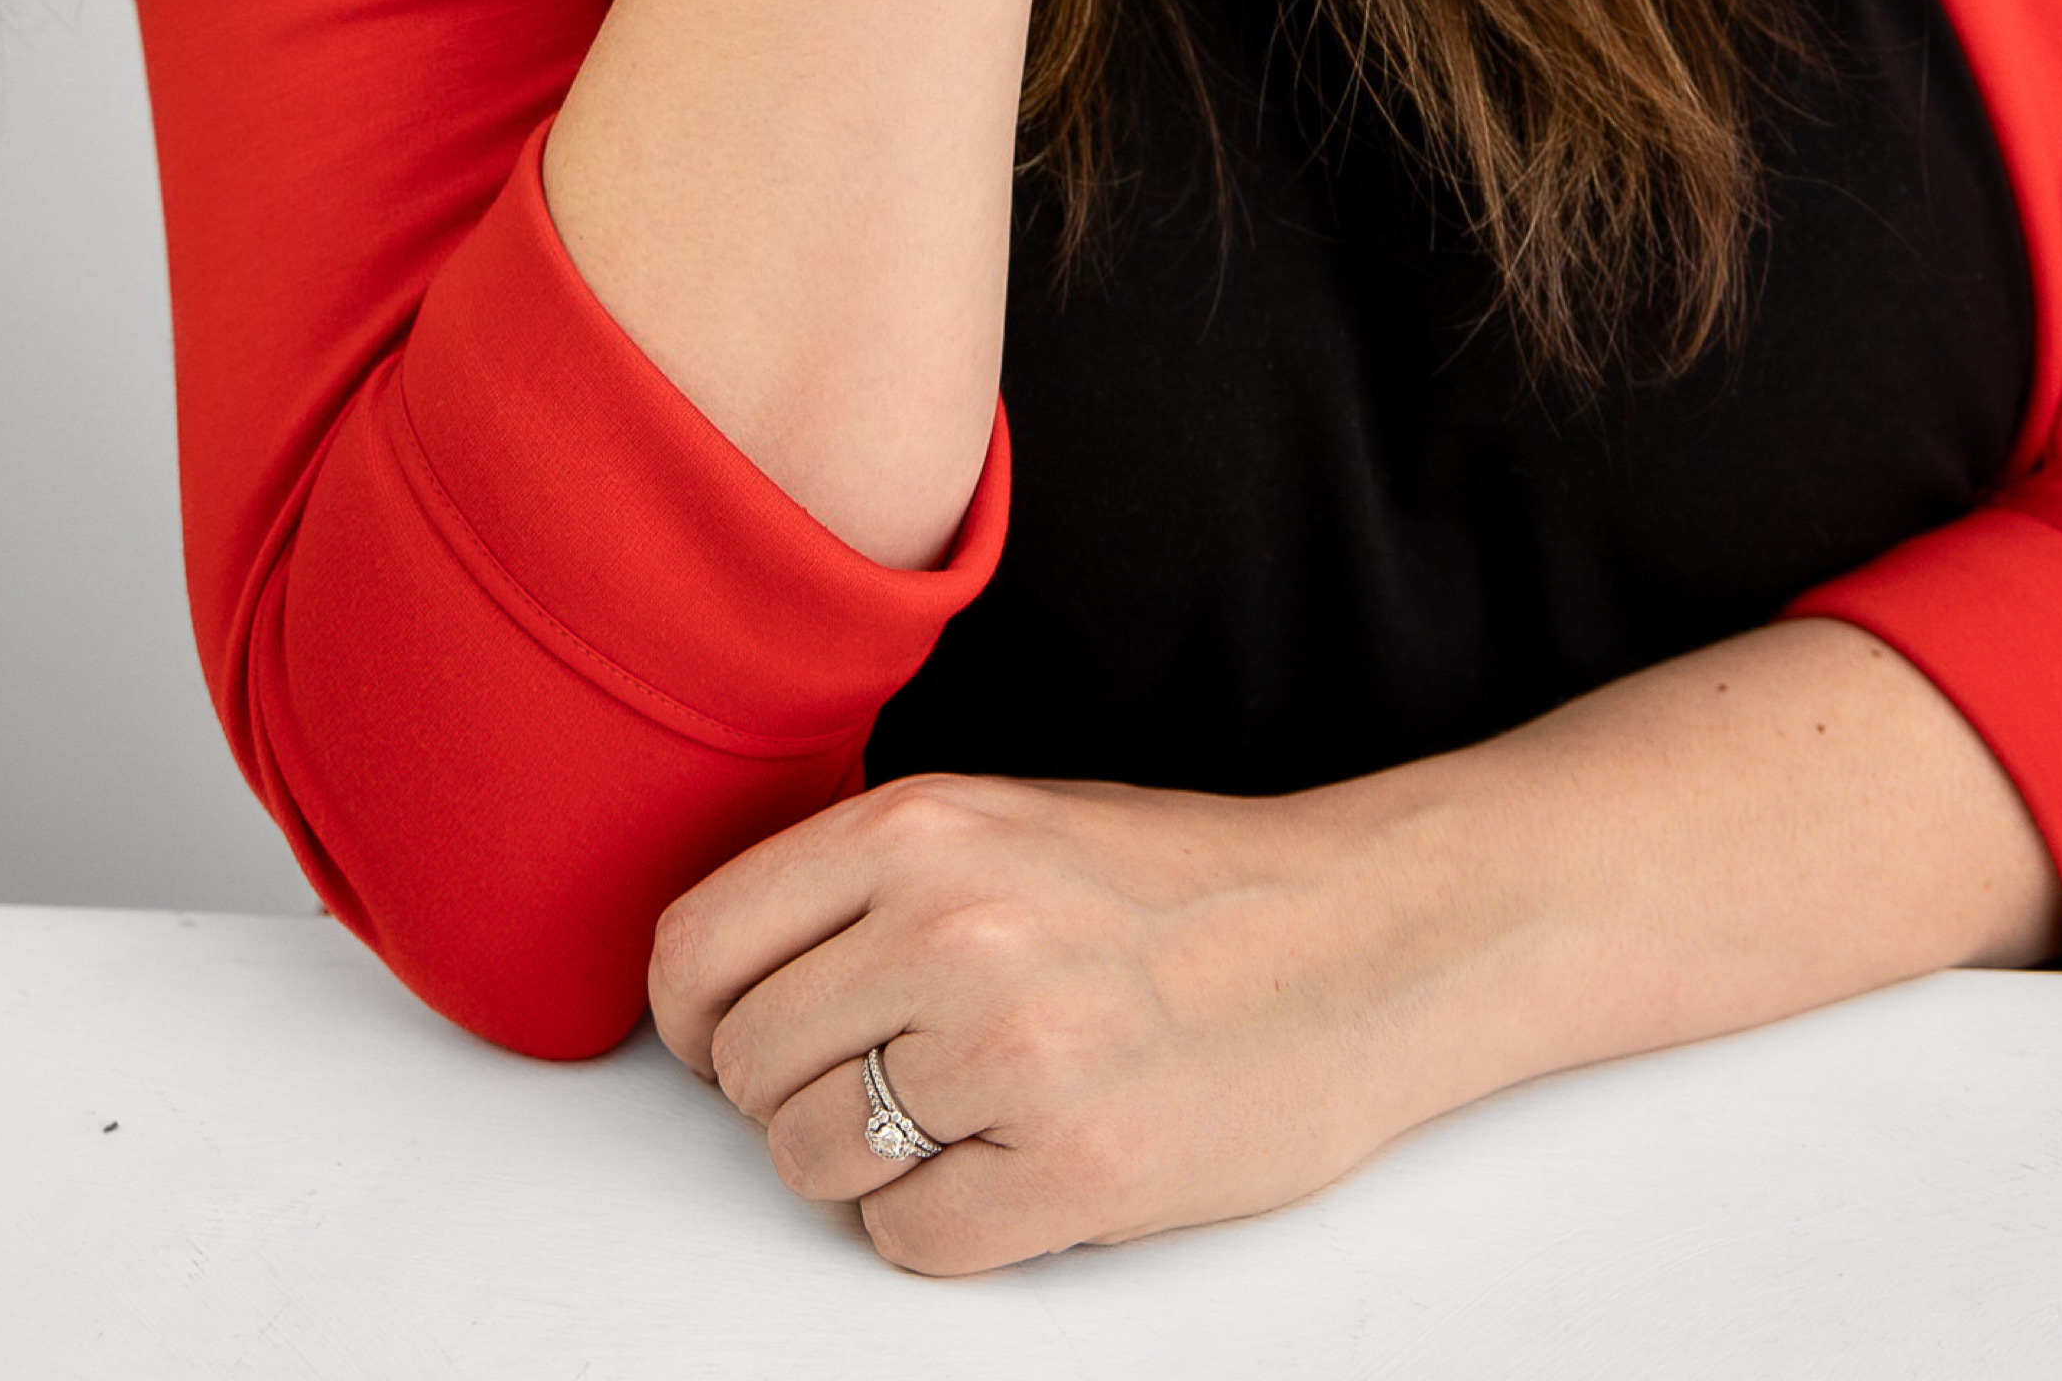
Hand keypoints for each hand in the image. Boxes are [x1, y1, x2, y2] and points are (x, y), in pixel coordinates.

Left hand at [647, 766, 1449, 1276]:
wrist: (1365, 941)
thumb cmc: (1188, 889)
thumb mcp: (1007, 821)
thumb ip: (867, 879)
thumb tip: (726, 970)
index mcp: (922, 829)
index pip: (696, 950)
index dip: (698, 1016)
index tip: (731, 1036)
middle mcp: (950, 925)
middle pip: (745, 1069)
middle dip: (796, 1092)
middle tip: (889, 1080)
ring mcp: (1009, 1048)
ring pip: (809, 1163)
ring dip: (867, 1165)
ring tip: (965, 1117)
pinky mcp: (1069, 1166)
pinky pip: (908, 1241)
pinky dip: (946, 1224)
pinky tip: (1016, 1165)